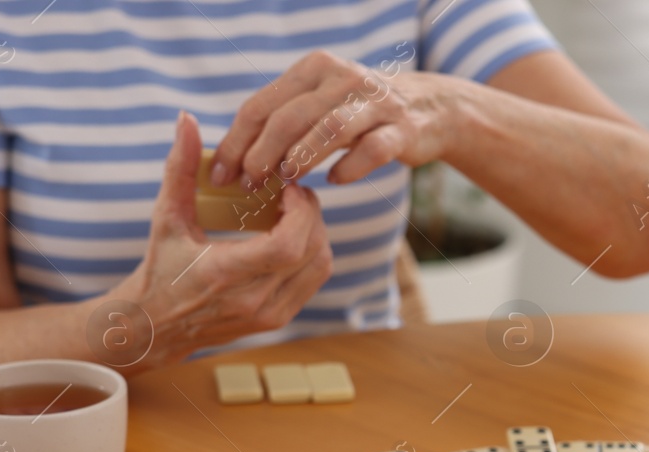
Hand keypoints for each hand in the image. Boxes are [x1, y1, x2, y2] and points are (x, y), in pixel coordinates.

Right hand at [104, 111, 332, 368]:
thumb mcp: (165, 217)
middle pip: (313, 251)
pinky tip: (291, 236)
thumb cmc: (158, 268)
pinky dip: (311, 253)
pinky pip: (313, 281)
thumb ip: (179, 168)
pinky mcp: (278, 320)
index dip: (301, 212)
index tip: (288, 188)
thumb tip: (186, 119)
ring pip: (321, 267)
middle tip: (293, 194)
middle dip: (312, 215)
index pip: (289, 246)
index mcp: (226, 275)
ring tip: (293, 213)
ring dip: (316, 233)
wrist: (155, 327)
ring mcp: (271, 315)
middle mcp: (255, 300)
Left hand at [210, 51, 449, 189]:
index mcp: (314, 68)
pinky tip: (334, 181)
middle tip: (248, 185)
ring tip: (286, 182)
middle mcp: (343, 78)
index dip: (237, 142)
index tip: (221, 174)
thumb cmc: (359, 113)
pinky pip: (372, 151)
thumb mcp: (320, 101)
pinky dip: (349, 168)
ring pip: (329, 130)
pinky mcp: (401, 129)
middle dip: (262, 154)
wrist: (427, 107)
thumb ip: (285, 119)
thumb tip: (236, 158)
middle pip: (289, 118)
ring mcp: (375, 103)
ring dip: (301, 159)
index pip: (262, 105)